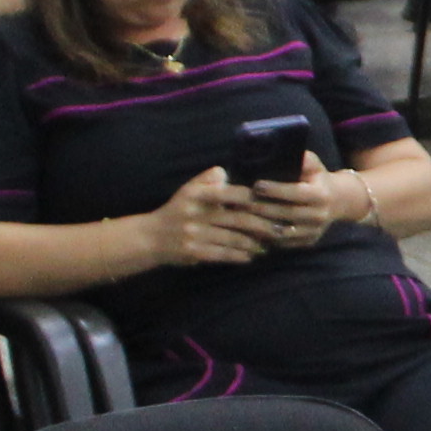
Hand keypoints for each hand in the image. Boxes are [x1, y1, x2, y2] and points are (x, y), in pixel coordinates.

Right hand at [133, 169, 265, 269]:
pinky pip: (222, 254)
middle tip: (280, 229)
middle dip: (262, 225)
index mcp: (196, 194)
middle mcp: (196, 213)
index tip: (271, 202)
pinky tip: (250, 256)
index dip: (253, 198)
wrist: (151, 237)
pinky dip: (238, 256)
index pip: (230, 193)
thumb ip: (208, 179)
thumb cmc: (177, 211)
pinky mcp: (194, 252)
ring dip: (254, 243)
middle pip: (237, 219)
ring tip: (269, 244)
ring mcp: (195, 234)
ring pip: (232, 239)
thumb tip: (225, 173)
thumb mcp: (188, 190)